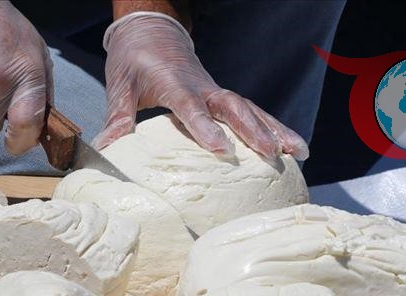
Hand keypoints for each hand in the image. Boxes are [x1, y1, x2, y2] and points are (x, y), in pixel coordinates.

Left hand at [93, 13, 308, 160]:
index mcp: (173, 82)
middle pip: (233, 106)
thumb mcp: (120, 85)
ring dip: (275, 130)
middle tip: (272, 154)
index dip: (205, 127)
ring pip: (251, 109)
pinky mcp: (223, 98)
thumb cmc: (133, 60)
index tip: (220, 150)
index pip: (191, 106)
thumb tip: (105, 150)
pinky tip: (293, 148)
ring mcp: (216, 91)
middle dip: (253, 130)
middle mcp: (201, 86)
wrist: (152, 31)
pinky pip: (253, 113)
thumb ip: (117, 117)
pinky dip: (274, 128)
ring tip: (299, 153)